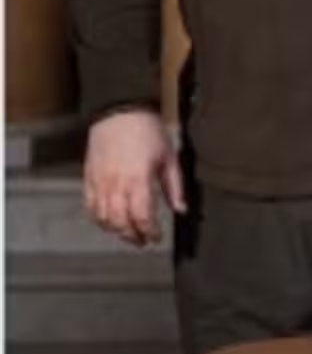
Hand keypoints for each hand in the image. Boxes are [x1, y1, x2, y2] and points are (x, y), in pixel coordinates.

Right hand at [83, 109, 185, 247]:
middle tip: (143, 241)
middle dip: (132, 236)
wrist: (120, 112)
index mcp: (138, 180)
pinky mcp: (88, 177)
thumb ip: (174, 187)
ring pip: (102, 218)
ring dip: (115, 230)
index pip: (142, 217)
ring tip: (128, 233)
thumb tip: (181, 209)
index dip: (150, 232)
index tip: (156, 238)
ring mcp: (99, 182)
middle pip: (120, 222)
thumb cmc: (147, 131)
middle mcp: (115, 184)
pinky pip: (89, 206)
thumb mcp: (169, 157)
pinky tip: (109, 221)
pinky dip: (98, 218)